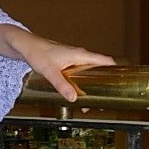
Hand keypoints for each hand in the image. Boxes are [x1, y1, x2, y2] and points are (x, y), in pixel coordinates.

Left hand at [0, 25, 114, 102]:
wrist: (25, 46)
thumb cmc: (37, 54)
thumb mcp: (50, 72)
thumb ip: (62, 85)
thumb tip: (73, 98)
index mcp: (80, 55)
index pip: (106, 60)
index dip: (117, 70)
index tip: (123, 81)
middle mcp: (80, 56)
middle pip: (99, 69)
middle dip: (104, 84)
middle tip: (105, 100)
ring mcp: (73, 59)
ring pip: (89, 72)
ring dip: (92, 85)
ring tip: (91, 102)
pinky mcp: (67, 63)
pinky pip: (80, 73)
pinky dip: (83, 83)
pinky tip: (78, 93)